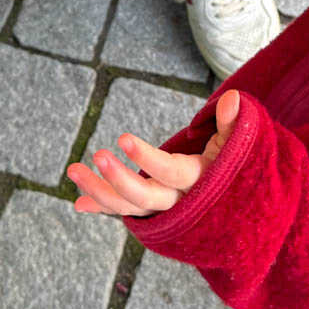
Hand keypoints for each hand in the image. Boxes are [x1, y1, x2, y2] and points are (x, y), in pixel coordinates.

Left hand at [67, 90, 240, 216]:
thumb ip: (232, 124)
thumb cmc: (232, 163)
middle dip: (118, 179)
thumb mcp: (235, 143)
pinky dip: (101, 207)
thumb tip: (233, 97)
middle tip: (97, 154)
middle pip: (144, 197)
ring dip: (98, 190)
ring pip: (127, 206)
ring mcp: (162, 209)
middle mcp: (178, 200)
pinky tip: (77, 203)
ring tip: (72, 170)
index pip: (170, 173)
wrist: (236, 205)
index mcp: (198, 181)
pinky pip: (123, 211)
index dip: (147, 158)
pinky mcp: (150, 211)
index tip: (122, 138)